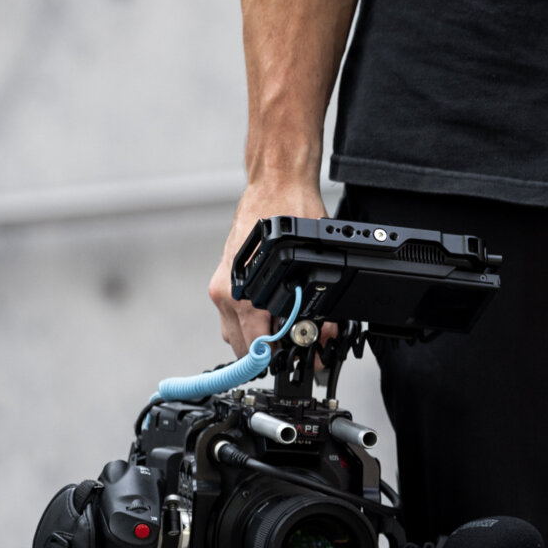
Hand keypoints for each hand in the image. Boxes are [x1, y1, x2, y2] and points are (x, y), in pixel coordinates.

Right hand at [207, 181, 325, 355]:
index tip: (296, 366)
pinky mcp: (226, 277)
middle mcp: (226, 291)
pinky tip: (274, 311)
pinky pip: (233, 313)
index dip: (281, 360)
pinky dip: (252, 319)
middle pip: (243, 347)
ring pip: (235, 332)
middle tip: (298, 350)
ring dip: (259, 337)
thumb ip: (319, 302)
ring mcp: (223, 284)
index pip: (255, 348)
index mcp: (242, 292)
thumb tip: (325, 332)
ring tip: (287, 331)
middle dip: (271, 353)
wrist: (276, 181)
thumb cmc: (291, 209)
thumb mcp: (314, 259)